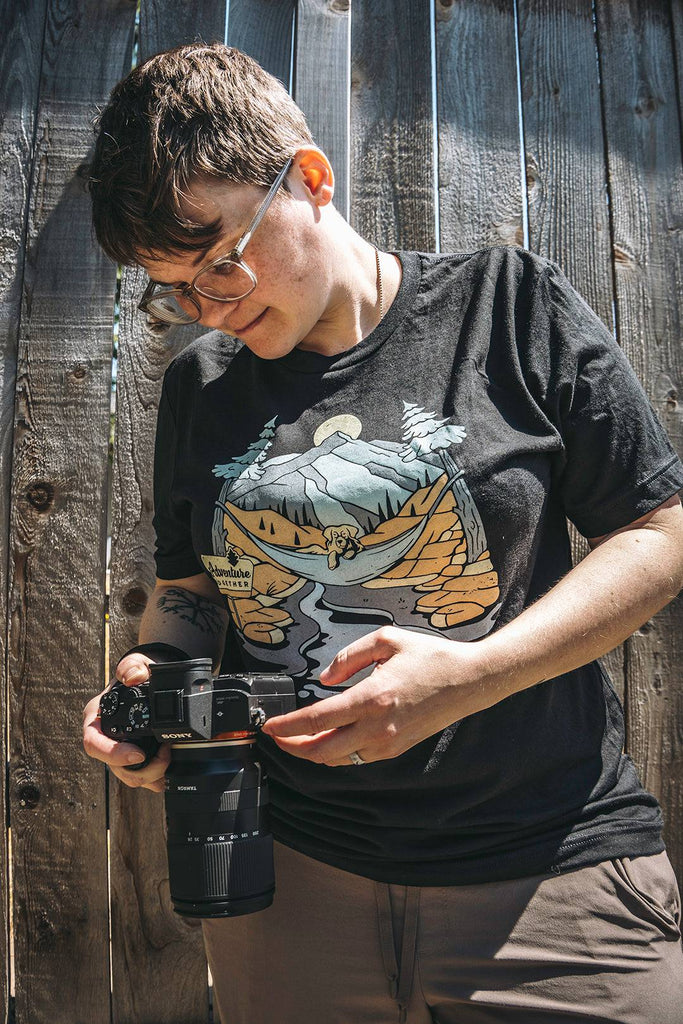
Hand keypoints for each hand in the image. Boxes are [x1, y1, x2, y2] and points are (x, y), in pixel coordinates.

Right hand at [82, 653, 169, 792]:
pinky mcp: (135, 758)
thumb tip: (133, 678)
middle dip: (141, 769)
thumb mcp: (135, 663)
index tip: (138, 755)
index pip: (93, 744)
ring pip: (130, 776)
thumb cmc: (138, 672)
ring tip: (170, 755)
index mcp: (96, 718)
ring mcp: (120, 750)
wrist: (152, 679)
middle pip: (114, 767)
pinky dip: (157, 776)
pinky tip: (170, 767)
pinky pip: (143, 776)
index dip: (113, 754)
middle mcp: (105, 738)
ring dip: (152, 774)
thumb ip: (132, 666)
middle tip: (166, 753)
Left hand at [261, 626, 504, 765]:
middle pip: (321, 751)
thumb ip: (348, 657)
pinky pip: (358, 758)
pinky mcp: (397, 749)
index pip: (316, 720)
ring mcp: (388, 743)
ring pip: (339, 760)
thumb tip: (325, 678)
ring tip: (299, 738)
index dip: (287, 727)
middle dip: (293, 748)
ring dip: (315, 752)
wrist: (469, 681)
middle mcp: (377, 728)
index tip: (269, 726)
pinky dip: (338, 752)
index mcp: (371, 698)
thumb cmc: (430, 657)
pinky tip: (331, 738)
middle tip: (277, 737)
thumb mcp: (386, 640)